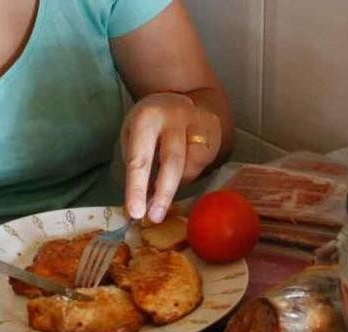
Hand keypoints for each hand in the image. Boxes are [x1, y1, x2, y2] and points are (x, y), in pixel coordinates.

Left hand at [122, 92, 220, 222]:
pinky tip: (183, 170)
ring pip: (192, 165)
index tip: (136, 213)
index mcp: (146, 118)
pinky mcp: (214, 128)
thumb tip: (138, 206)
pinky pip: (204, 162)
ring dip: (179, 183)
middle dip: (164, 194)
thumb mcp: (133, 136)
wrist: (179, 98)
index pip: (140, 159)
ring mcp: (198, 121)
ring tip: (166, 185)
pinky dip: (191, 173)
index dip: (137, 188)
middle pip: (173, 162)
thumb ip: (136, 164)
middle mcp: (174, 116)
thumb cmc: (149, 124)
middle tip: (155, 217)